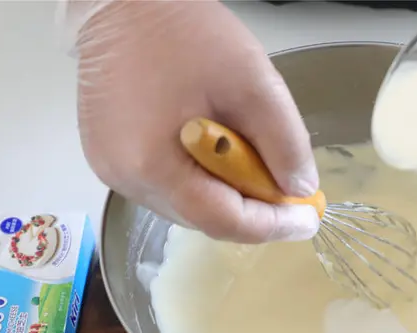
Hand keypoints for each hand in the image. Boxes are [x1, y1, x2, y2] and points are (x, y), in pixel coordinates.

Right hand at [66, 0, 319, 241]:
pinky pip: (166, 188)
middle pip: (204, 220)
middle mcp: (126, 178)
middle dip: (252, 211)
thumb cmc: (188, 36)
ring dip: (225, 196)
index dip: (273, 226)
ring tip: (249, 159)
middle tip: (286, 188)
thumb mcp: (255, 85)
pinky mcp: (108, 158)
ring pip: (186, 208)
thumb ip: (284, 144)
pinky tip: (214, 152)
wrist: (125, 3)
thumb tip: (299, 190)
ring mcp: (112, 170)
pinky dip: (199, 181)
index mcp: (154, 164)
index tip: (307, 217)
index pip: (224, 222)